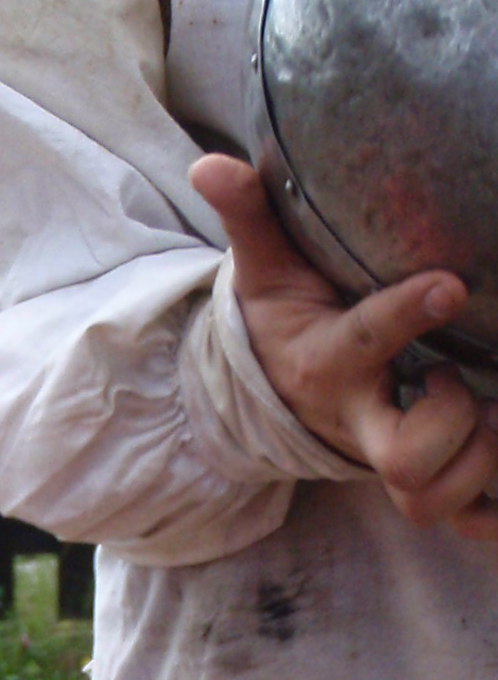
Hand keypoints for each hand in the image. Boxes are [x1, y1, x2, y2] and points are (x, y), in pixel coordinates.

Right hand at [190, 154, 497, 539]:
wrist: (279, 397)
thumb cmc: (286, 322)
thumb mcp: (264, 273)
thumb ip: (250, 217)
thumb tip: (209, 162)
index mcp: (329, 363)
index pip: (367, 343)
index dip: (408, 317)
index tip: (450, 285)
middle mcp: (362, 420)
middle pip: (406, 461)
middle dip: (449, 425)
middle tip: (455, 380)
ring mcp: (390, 456)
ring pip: (436, 494)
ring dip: (477, 459)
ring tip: (484, 409)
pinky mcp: (418, 479)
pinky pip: (464, 517)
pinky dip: (491, 509)